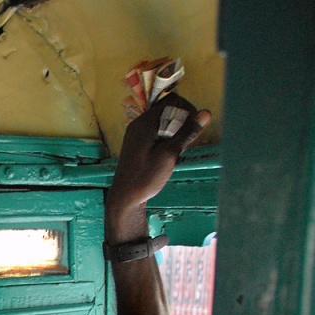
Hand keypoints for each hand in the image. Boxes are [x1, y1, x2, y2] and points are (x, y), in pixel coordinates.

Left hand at [107, 94, 210, 233]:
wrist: (126, 197)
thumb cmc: (146, 177)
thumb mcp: (170, 154)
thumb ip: (187, 132)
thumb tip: (205, 113)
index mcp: (144, 122)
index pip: (172, 101)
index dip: (187, 109)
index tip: (193, 127)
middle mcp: (138, 123)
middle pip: (167, 109)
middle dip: (182, 120)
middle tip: (184, 140)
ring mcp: (136, 133)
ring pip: (163, 120)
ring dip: (175, 130)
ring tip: (176, 149)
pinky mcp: (137, 143)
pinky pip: (156, 131)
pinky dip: (166, 137)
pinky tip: (168, 153)